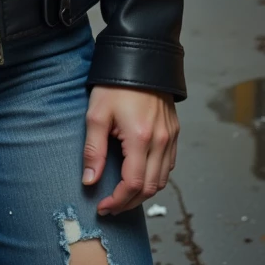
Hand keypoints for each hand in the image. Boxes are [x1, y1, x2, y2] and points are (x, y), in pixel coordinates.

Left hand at [82, 86, 177, 215]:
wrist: (140, 58)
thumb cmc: (115, 84)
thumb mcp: (96, 114)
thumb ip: (92, 150)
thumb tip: (89, 181)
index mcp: (141, 138)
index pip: (133, 185)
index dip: (117, 201)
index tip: (103, 206)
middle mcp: (161, 141)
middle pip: (150, 188)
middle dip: (129, 202)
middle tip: (111, 205)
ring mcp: (171, 137)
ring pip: (162, 180)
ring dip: (143, 193)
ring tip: (123, 195)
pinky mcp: (174, 132)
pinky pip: (169, 165)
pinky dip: (155, 178)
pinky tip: (140, 176)